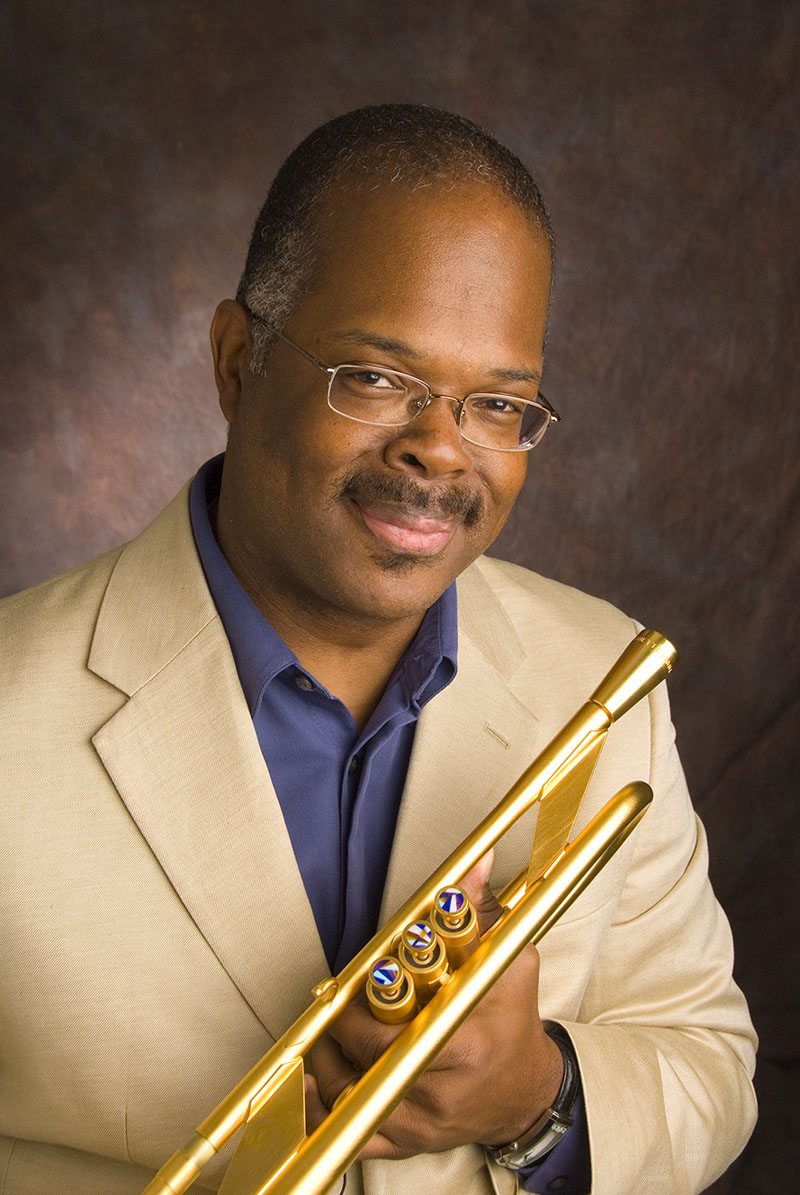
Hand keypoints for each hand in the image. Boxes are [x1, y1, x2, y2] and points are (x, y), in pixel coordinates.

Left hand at [305, 851, 563, 1159]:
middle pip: (367, 1057)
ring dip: (326, 1061)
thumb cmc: (514, 1021)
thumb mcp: (508, 962)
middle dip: (346, 1024)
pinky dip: (325, 1109)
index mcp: (466, 1043)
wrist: (525, 1094)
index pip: (401, 1024)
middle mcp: (442, 1088)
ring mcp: (422, 1122)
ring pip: (350, 1096)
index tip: (364, 979)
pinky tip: (317, 1080)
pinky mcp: (407, 1145)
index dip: (372, 1001)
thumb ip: (481, 912)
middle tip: (340, 999)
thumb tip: (471, 861)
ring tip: (323, 1032)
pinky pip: (351, 1136)